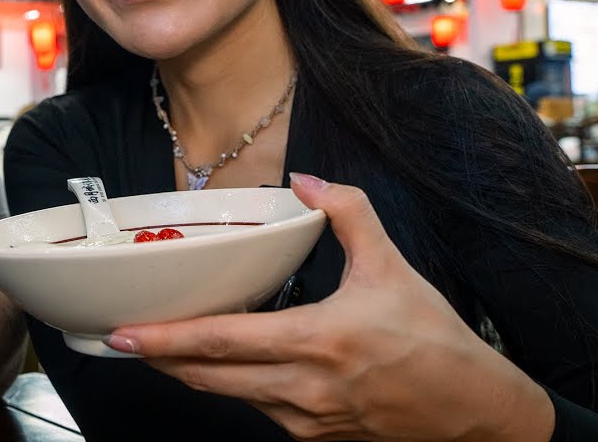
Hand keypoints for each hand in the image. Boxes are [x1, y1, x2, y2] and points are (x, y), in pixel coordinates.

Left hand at [104, 175, 553, 441]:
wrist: (474, 413)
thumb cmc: (434, 342)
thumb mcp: (393, 267)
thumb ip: (349, 214)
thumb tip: (308, 180)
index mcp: (316, 342)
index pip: (222, 342)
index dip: (167, 340)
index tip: (125, 333)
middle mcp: (302, 389)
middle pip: (209, 378)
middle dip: (161, 359)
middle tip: (123, 339)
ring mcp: (306, 421)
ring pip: (230, 396)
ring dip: (193, 374)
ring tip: (163, 349)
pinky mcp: (314, 438)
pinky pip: (259, 409)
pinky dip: (233, 387)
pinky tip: (223, 367)